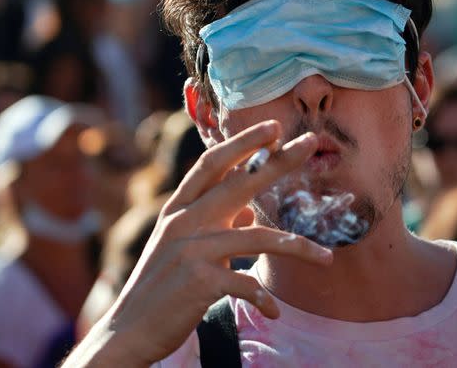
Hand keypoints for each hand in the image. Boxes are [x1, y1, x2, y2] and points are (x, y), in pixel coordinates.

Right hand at [65, 120, 330, 366]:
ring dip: (299, 248)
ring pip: (258, 237)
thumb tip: (252, 209)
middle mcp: (184, 222)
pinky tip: (274, 311)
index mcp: (179, 208)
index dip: (242, 141)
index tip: (273, 127)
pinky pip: (246, 283)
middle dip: (279, 162)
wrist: (129, 330)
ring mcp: (191, 250)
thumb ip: (216, 223)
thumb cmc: (162, 284)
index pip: (212, 163)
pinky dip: (263, 299)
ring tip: (327, 258)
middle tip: (311, 143)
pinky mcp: (199, 282)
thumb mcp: (182, 245)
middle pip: (240, 184)